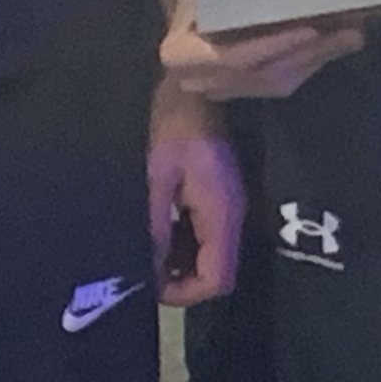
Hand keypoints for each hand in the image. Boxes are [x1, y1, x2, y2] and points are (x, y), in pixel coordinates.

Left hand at [149, 81, 243, 306]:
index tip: (152, 286)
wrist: (192, 87)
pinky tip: (162, 230)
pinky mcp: (222, 195)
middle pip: (219, 272)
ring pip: (214, 255)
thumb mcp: (156, 179)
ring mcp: (231, 205)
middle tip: (146, 270)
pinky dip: (186, 243)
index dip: (186, 294)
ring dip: (183, 262)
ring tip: (150, 252)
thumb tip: (151, 270)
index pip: (217, 278)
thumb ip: (156, 227)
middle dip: (183, 280)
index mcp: (221, 214)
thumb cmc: (171, 128)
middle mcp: (234, 215)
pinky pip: (209, 235)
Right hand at [159, 0, 367, 102]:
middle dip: (308, 52)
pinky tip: (338, 44)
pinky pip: (282, 82)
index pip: (230, 56)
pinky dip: (311, 63)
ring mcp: (224, 88)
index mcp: (181, 52)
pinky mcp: (246, 88)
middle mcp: (199, 79)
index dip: (271, 46)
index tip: (308, 29)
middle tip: (348, 31)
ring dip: (316, 59)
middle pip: (261, 72)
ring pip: (276, 81)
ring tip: (352, 35)